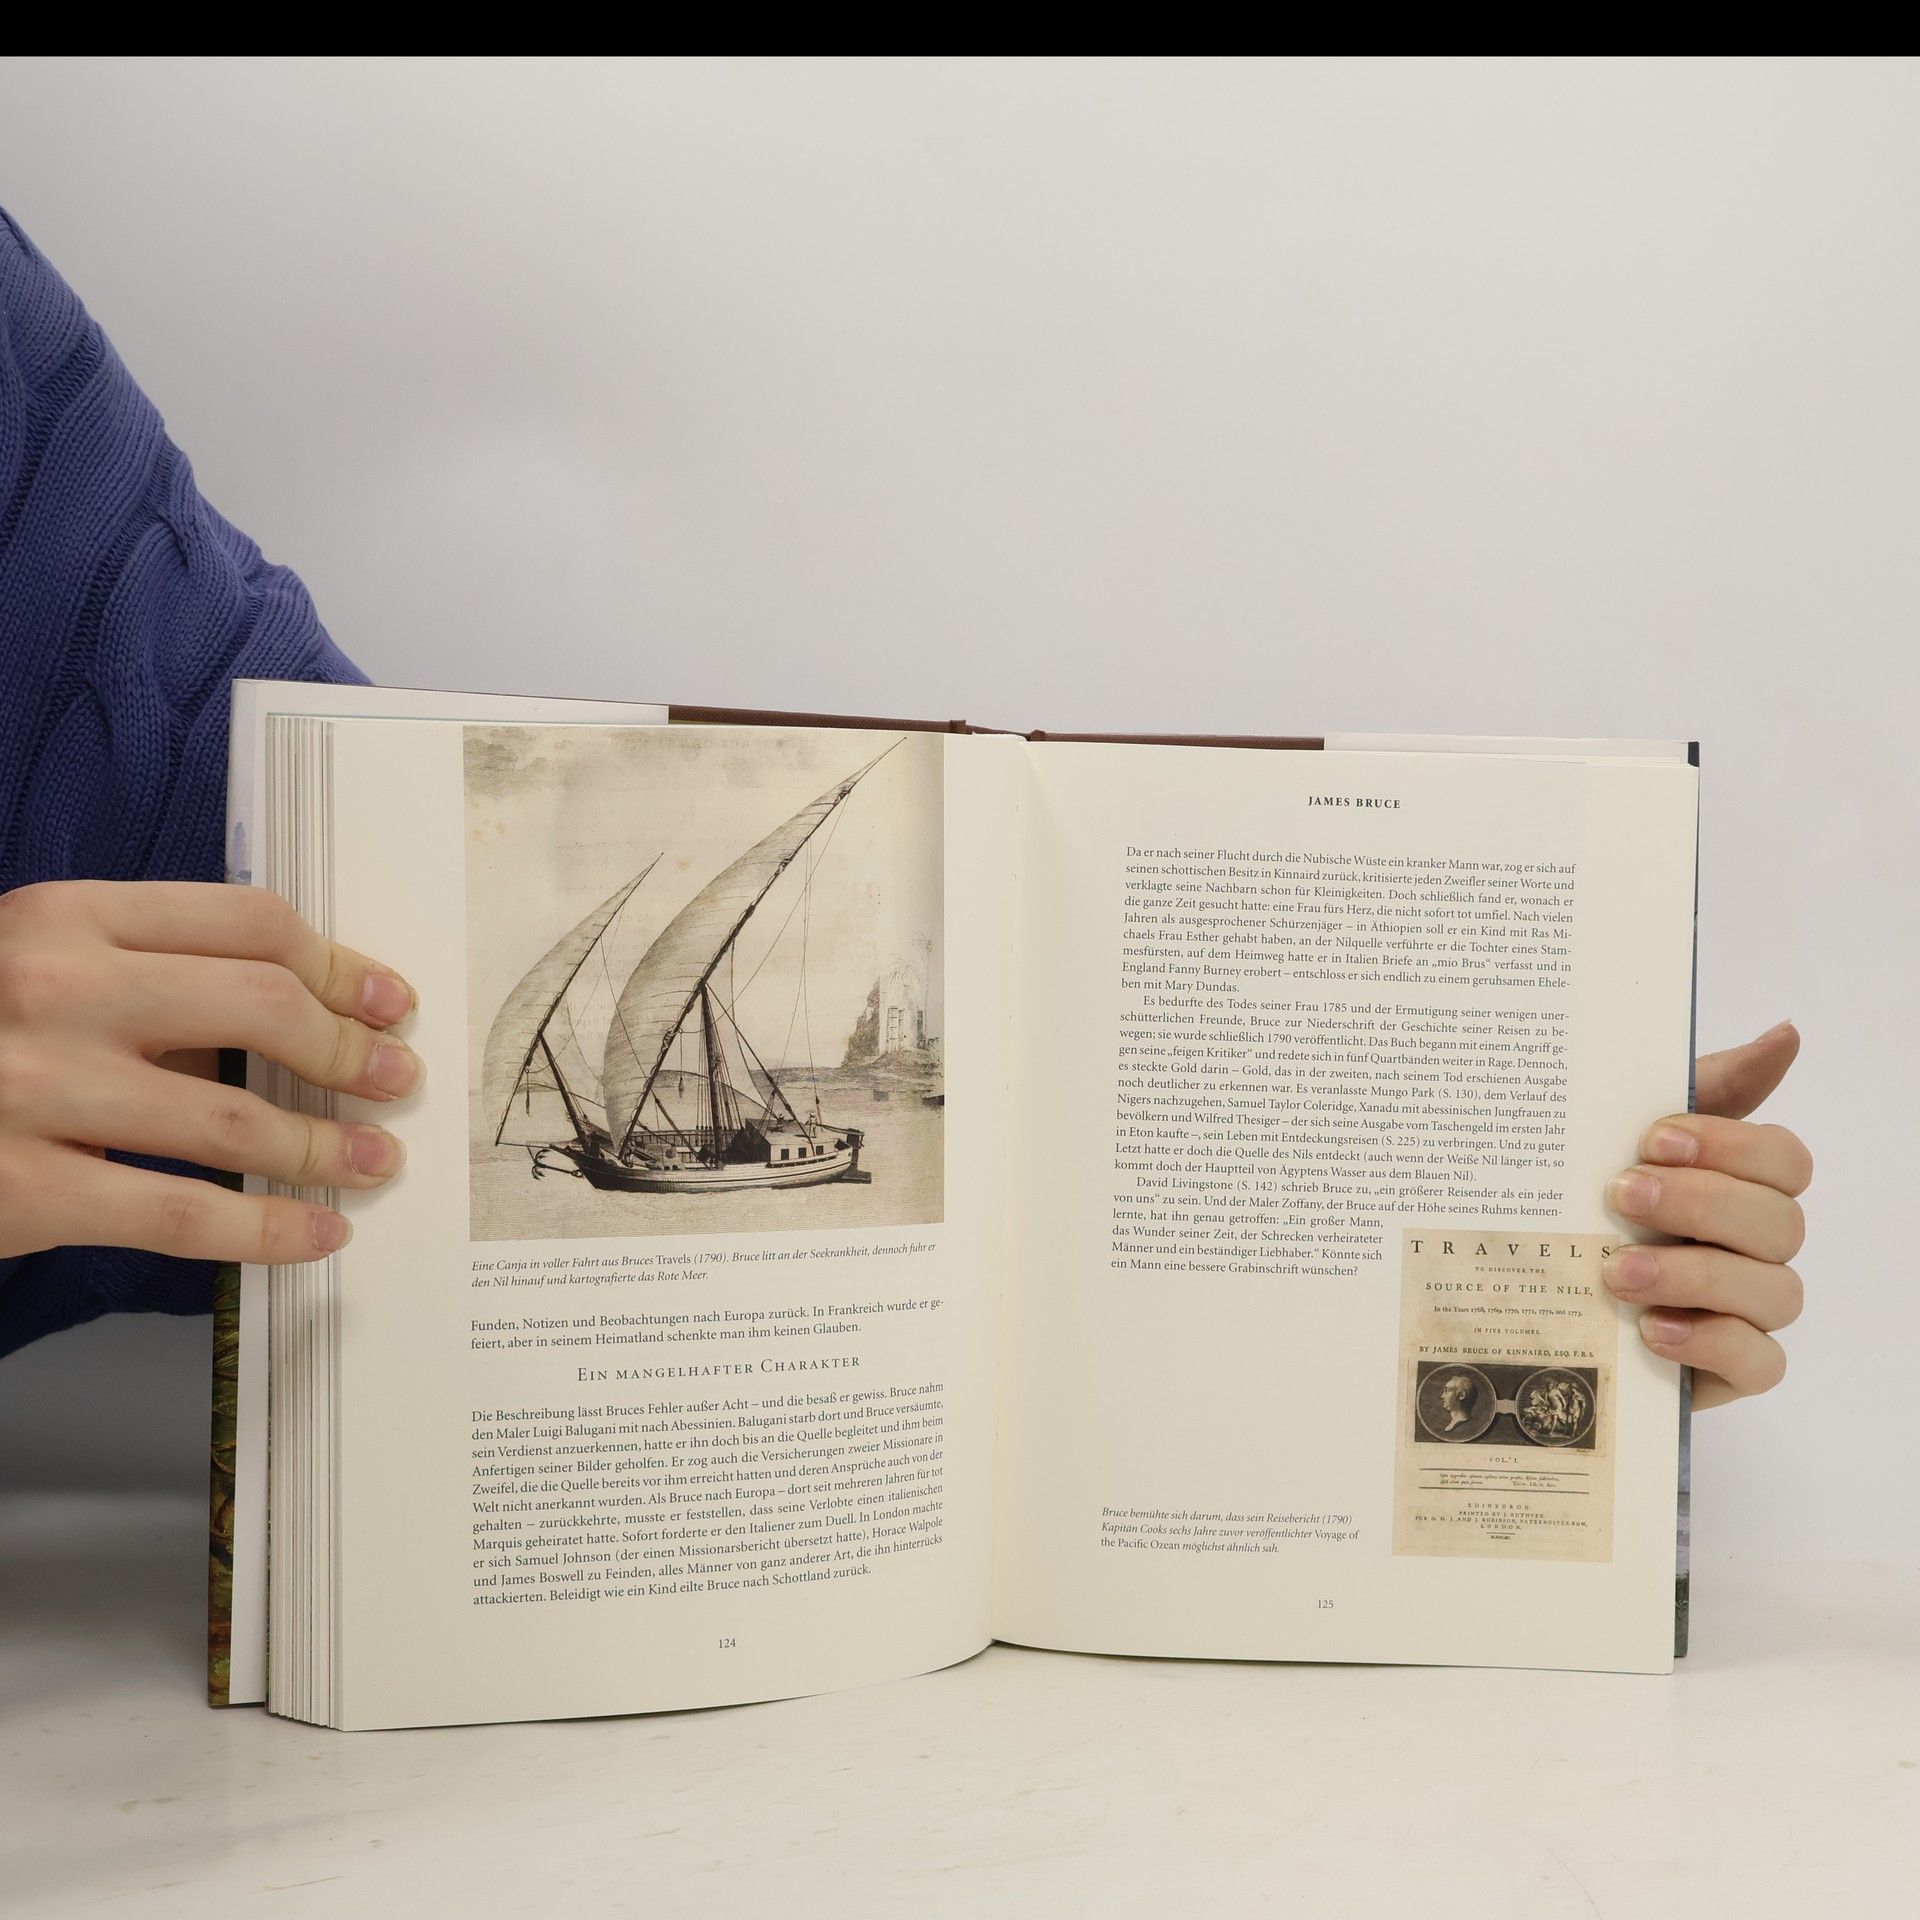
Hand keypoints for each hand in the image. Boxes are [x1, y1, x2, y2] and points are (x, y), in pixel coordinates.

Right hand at [0, 881, 420, 1264]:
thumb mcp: (43, 970)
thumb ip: (153, 981)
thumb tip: (308, 1018)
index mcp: (66, 916)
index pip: (249, 922)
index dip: (341, 964)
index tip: (389, 1000)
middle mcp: (53, 987)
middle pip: (261, 1006)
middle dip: (349, 1049)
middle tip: (394, 1080)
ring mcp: (35, 1089)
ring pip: (236, 1118)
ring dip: (327, 1145)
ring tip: (374, 1159)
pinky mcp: (24, 1191)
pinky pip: (183, 1214)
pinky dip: (269, 1229)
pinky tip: (316, 1235)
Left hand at [1604, 1021, 1809, 1408]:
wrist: (1536, 1292)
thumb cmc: (1596, 1201)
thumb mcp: (1626, 1134)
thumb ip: (1706, 1086)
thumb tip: (1786, 1032)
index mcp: (1744, 1183)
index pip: (1784, 1160)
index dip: (1731, 1147)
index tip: (1652, 1139)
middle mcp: (1759, 1245)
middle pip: (1780, 1221)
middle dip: (1700, 1203)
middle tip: (1620, 1195)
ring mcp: (1752, 1308)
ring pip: (1776, 1291)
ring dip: (1693, 1274)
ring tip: (1617, 1270)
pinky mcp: (1733, 1369)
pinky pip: (1761, 1363)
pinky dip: (1710, 1342)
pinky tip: (1652, 1328)